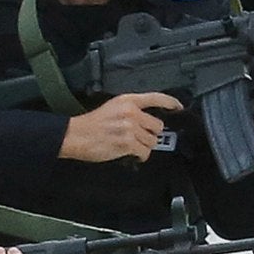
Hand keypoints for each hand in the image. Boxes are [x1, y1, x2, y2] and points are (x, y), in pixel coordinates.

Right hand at [58, 92, 181, 162]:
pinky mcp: (128, 143)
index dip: (170, 103)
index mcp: (127, 101)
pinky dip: (140, 156)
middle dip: (150, 134)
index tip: (178, 107)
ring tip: (131, 146)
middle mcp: (131, 112)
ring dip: (144, 146)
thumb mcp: (112, 108)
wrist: (75, 135)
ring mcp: (130, 128)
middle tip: (138, 137)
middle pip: (157, 126)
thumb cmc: (90, 124)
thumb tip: (147, 121)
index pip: (156, 98)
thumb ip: (131, 110)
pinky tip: (131, 154)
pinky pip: (144, 152)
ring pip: (152, 141)